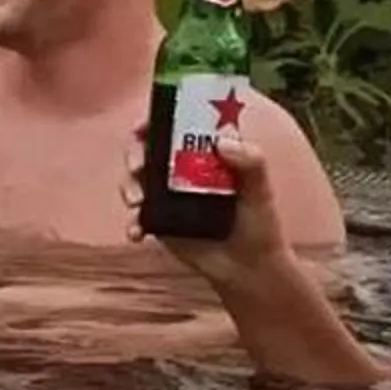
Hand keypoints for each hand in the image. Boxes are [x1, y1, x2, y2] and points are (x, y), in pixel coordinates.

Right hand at [123, 126, 288, 281]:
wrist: (248, 269)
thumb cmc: (260, 226)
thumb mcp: (261, 192)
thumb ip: (251, 163)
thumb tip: (222, 143)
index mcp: (208, 156)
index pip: (179, 127)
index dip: (157, 120)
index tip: (145, 125)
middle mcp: (184, 172)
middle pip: (148, 150)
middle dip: (135, 153)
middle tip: (137, 166)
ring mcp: (168, 197)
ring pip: (136, 181)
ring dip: (128, 186)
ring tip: (137, 202)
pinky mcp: (159, 222)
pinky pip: (136, 217)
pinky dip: (131, 222)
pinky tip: (137, 232)